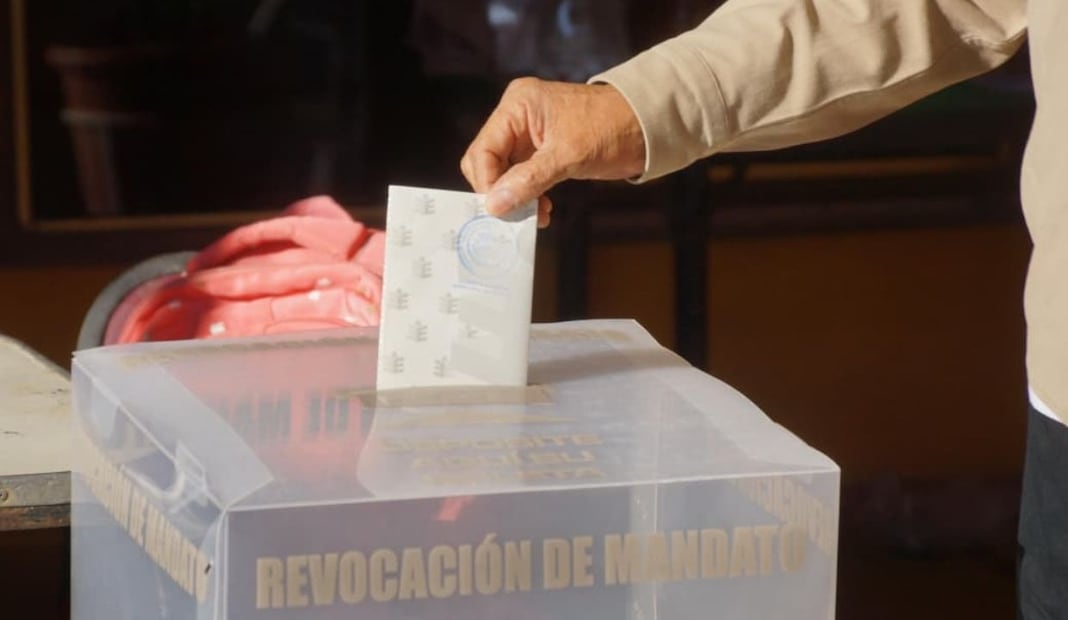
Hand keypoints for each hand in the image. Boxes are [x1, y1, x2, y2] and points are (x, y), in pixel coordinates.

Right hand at [461, 78, 645, 226]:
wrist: (647, 127)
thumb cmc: (612, 128)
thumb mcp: (568, 155)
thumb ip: (528, 180)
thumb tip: (495, 205)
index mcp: (518, 105)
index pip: (484, 149)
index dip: (487, 183)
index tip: (499, 211)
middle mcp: (518, 116)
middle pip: (488, 161)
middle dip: (500, 191)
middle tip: (516, 216)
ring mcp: (530, 134)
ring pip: (504, 173)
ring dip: (516, 198)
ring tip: (535, 216)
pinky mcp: (543, 151)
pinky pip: (522, 177)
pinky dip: (528, 195)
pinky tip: (543, 210)